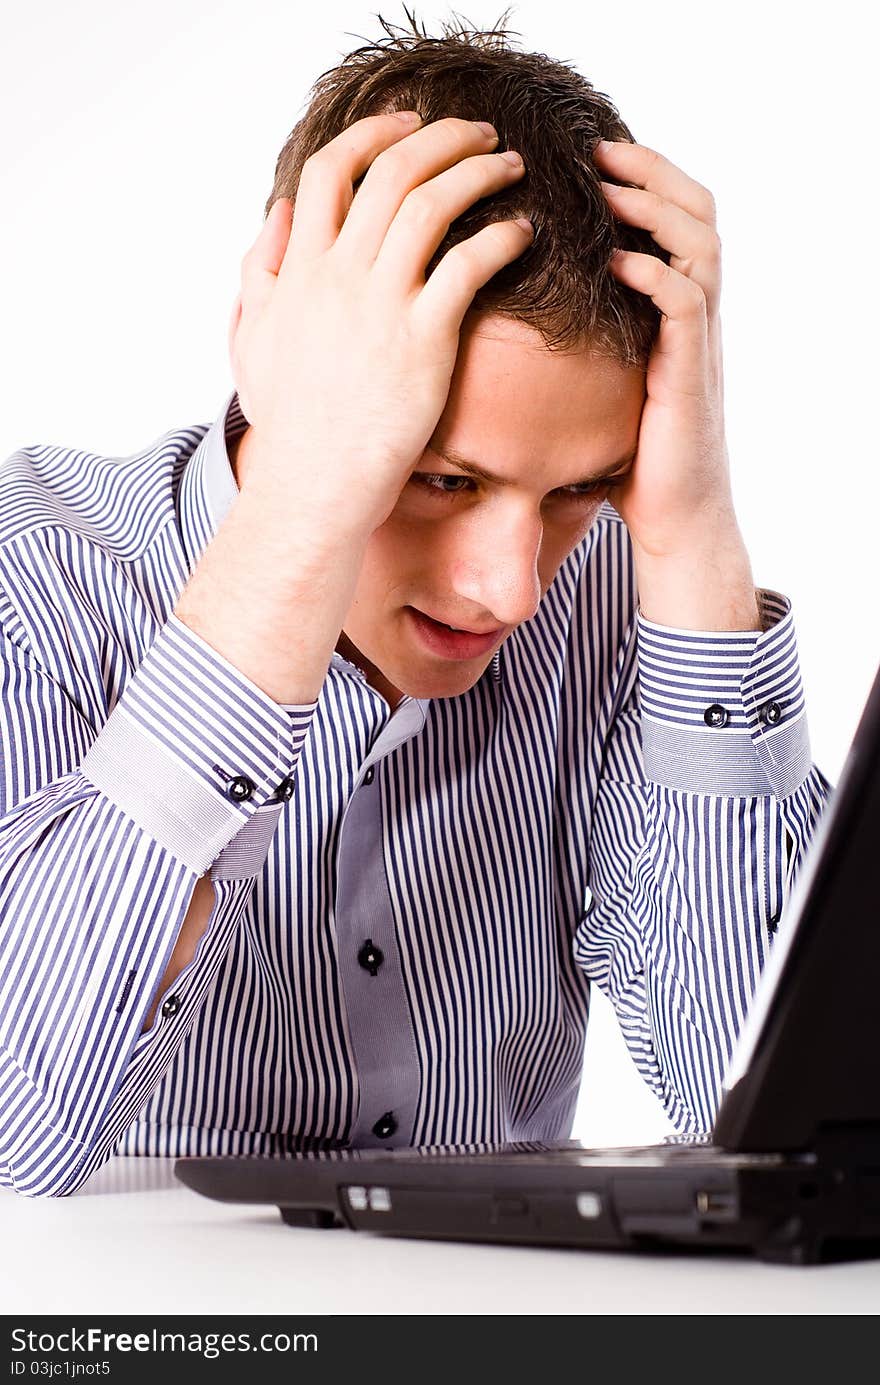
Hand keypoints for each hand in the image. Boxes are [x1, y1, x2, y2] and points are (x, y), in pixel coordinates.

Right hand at [229, 112, 532, 534]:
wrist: (315, 483)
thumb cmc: (289, 423)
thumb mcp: (253, 340)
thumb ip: (260, 272)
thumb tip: (277, 214)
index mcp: (301, 269)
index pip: (330, 170)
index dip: (372, 135)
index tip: (407, 125)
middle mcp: (340, 274)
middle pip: (391, 171)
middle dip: (441, 137)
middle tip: (479, 133)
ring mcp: (382, 305)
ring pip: (432, 203)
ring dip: (478, 171)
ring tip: (509, 166)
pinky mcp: (425, 339)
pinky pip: (469, 265)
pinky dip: (502, 237)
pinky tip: (523, 232)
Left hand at [593, 139, 737, 562]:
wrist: (672, 518)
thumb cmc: (632, 457)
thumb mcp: (601, 385)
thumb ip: (581, 342)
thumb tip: (510, 317)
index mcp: (674, 310)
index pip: (675, 217)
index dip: (643, 178)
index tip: (592, 155)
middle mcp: (695, 315)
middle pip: (697, 212)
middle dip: (651, 173)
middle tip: (600, 150)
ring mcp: (698, 343)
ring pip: (700, 247)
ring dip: (655, 212)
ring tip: (610, 191)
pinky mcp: (691, 373)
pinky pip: (687, 306)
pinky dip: (657, 277)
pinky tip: (621, 263)